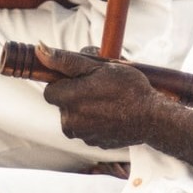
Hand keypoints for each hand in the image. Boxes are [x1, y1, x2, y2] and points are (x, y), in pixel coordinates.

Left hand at [38, 44, 161, 149]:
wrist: (152, 118)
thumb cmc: (129, 88)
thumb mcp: (99, 66)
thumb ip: (66, 60)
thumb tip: (40, 49)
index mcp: (69, 99)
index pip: (50, 90)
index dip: (65, 82)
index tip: (83, 79)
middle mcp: (71, 120)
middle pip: (62, 104)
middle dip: (75, 96)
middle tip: (98, 89)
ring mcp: (82, 134)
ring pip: (74, 117)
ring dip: (84, 109)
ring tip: (107, 102)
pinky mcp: (93, 143)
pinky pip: (86, 129)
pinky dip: (95, 122)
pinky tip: (112, 114)